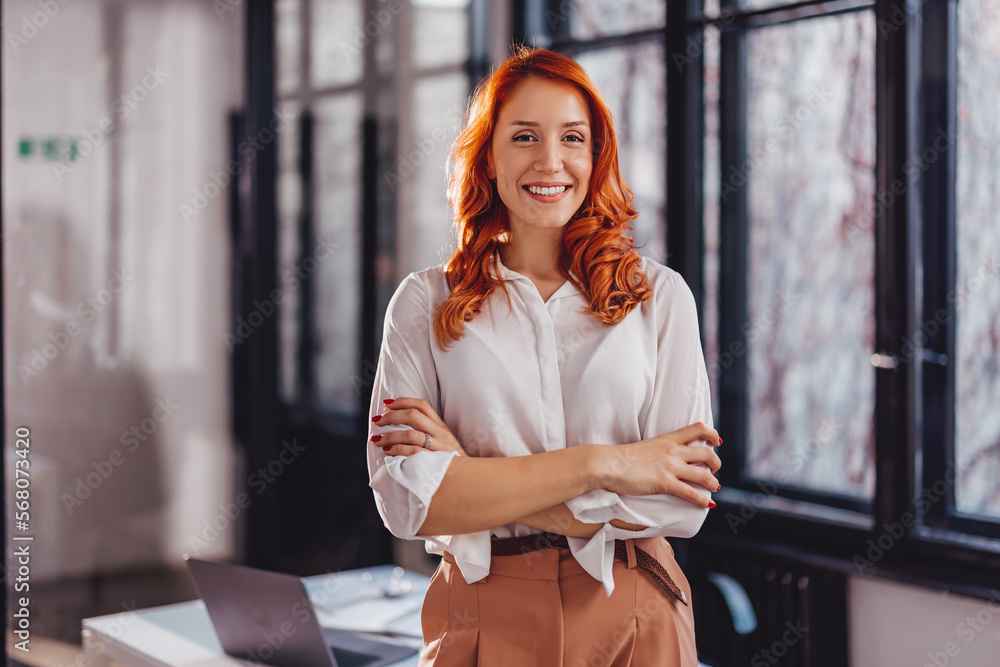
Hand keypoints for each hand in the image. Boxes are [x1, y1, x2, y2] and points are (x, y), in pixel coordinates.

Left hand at [371, 397, 467, 456]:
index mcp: (441, 425)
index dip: (402, 401)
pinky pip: (413, 453)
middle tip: (377, 421)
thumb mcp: (444, 440)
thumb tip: (400, 421)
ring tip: (377, 439)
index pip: (422, 405)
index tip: (386, 404)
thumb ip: (428, 430)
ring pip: (411, 434)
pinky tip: (388, 451)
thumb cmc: (450, 459)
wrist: (468, 478)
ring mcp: (438, 447)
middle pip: (413, 415)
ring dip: (390, 435)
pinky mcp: (434, 462)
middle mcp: (440, 433)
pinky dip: (397, 450)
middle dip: (391, 416)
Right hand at [598, 422, 721, 507]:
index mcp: (667, 439)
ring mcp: (670, 467)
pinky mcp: (665, 483)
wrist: (607, 463)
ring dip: (713, 482)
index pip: (698, 428)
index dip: (712, 434)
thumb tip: (660, 460)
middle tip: (714, 470)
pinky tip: (707, 504)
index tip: (716, 442)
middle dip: (716, 462)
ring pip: (704, 474)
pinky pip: (691, 492)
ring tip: (714, 487)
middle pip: (707, 453)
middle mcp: (673, 451)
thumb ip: (657, 451)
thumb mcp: (644, 447)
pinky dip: (703, 499)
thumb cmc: (619, 457)